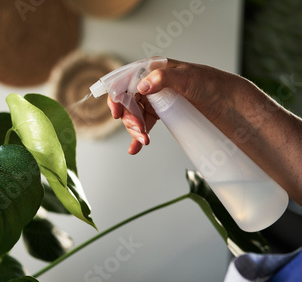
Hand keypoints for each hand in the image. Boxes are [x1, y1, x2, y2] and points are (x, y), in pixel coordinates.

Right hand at [108, 58, 240, 154]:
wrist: (230, 102)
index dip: (116, 97)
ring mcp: (154, 99)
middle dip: (129, 118)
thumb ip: (164, 78)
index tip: (117, 113)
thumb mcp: (188, 78)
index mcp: (152, 69)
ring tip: (145, 140)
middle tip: (140, 130)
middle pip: (127, 102)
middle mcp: (150, 83)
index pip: (124, 82)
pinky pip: (143, 125)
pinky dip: (137, 137)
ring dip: (134, 130)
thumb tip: (143, 85)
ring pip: (133, 116)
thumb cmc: (211, 84)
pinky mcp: (161, 113)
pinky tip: (135, 148)